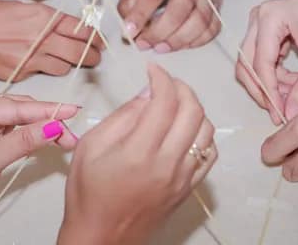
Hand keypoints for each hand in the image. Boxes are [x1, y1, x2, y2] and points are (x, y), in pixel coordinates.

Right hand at [0, 0, 102, 81]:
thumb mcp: (16, 6)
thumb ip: (40, 15)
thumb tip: (57, 22)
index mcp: (41, 16)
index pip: (78, 26)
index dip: (93, 34)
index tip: (100, 38)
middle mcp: (41, 38)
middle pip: (79, 49)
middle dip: (93, 53)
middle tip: (99, 55)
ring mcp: (31, 58)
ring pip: (66, 65)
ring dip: (76, 64)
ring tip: (82, 62)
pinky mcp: (21, 74)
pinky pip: (45, 73)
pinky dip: (53, 69)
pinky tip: (55, 66)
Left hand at [0, 93, 78, 243]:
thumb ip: (24, 141)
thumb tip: (54, 126)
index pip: (17, 107)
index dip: (46, 111)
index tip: (71, 110)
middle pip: (21, 111)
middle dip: (47, 122)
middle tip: (71, 134)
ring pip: (21, 122)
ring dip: (42, 130)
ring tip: (65, 139)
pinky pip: (16, 132)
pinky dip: (32, 138)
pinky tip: (47, 140)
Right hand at [58, 64, 216, 244]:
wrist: (99, 239)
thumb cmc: (88, 195)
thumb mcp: (90, 146)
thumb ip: (122, 116)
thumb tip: (146, 94)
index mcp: (139, 152)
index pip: (165, 101)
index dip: (161, 77)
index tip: (152, 70)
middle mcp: (166, 164)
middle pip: (193, 110)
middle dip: (181, 86)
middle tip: (165, 82)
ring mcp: (181, 178)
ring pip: (206, 129)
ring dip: (194, 108)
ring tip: (175, 103)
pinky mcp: (188, 189)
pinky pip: (209, 154)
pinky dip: (202, 134)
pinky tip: (185, 129)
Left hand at [119, 0, 233, 51]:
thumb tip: (127, 25)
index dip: (140, 14)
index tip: (129, 30)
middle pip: (177, 12)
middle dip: (157, 33)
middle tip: (142, 44)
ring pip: (197, 24)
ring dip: (176, 41)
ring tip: (159, 48)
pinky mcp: (217, 6)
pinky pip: (211, 30)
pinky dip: (195, 42)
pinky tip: (180, 43)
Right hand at [236, 0, 297, 124]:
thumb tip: (290, 114)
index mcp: (270, 17)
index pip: (260, 62)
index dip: (268, 92)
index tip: (279, 115)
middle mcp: (259, 17)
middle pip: (247, 62)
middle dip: (262, 89)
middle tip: (279, 111)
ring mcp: (261, 22)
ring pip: (253, 62)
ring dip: (271, 83)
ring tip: (295, 94)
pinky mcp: (268, 29)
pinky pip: (263, 57)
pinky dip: (276, 74)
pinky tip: (294, 83)